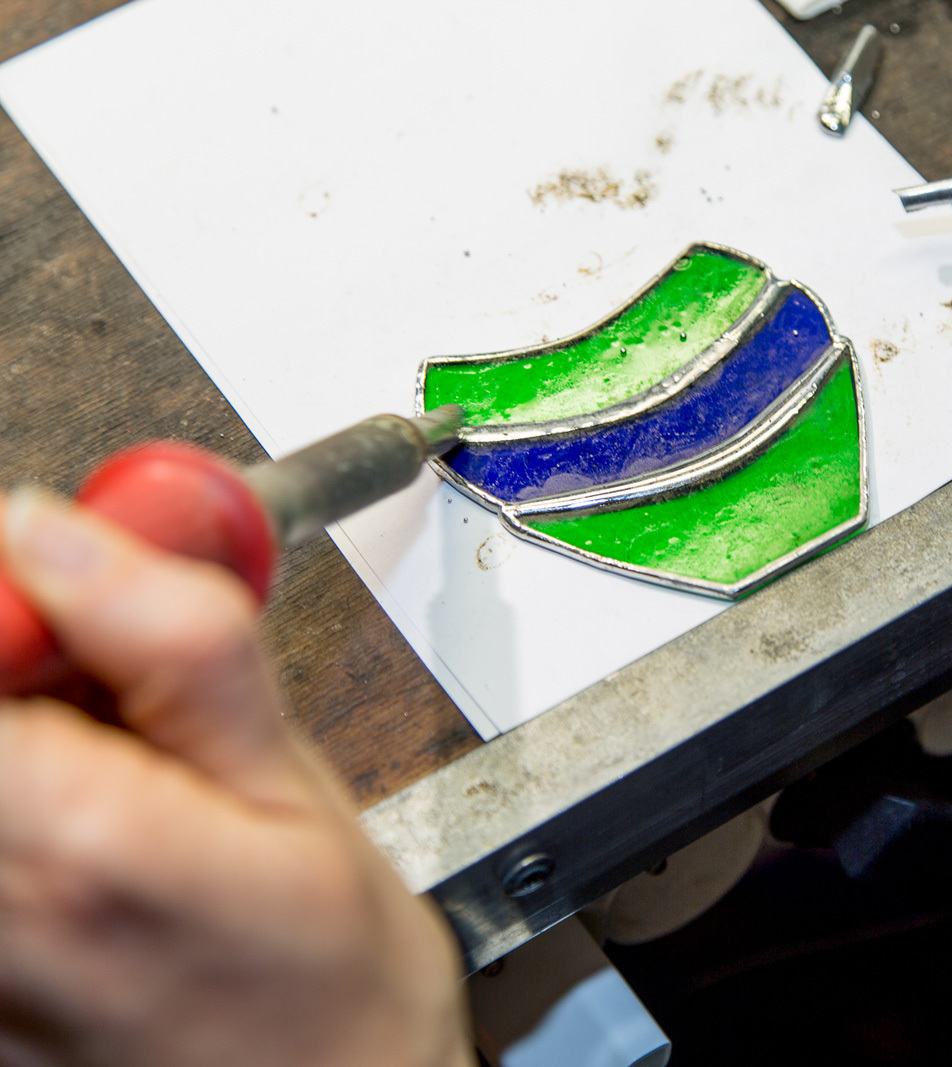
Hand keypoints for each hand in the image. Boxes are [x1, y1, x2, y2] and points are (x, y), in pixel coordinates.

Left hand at [0, 491, 472, 1066]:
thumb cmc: (333, 980)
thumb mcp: (291, 785)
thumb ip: (178, 648)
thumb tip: (60, 530)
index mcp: (78, 850)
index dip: (6, 604)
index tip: (54, 589)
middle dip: (27, 668)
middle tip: (101, 682)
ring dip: (28, 735)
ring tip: (111, 767)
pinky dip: (27, 803)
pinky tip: (87, 823)